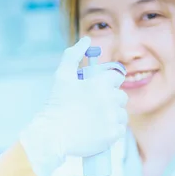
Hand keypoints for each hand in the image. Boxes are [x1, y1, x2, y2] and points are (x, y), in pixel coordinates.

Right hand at [19, 36, 127, 175]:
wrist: (52, 136)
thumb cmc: (56, 105)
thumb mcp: (62, 76)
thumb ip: (73, 54)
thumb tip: (86, 39)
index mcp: (101, 83)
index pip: (117, 77)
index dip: (110, 82)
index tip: (101, 89)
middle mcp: (110, 100)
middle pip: (122, 97)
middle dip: (111, 100)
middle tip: (96, 107)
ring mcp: (112, 119)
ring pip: (122, 114)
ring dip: (113, 116)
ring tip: (97, 120)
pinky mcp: (112, 135)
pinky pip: (120, 130)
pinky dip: (112, 131)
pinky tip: (99, 131)